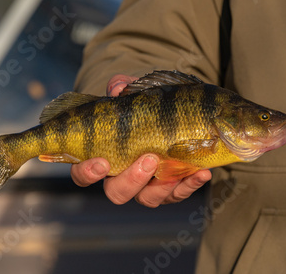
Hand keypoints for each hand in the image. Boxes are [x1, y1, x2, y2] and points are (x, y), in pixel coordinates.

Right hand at [70, 74, 211, 206]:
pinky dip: (190, 185)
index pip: (82, 173)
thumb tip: (118, 88)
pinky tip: (203, 173)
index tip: (101, 163)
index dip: (87, 172)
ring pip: (148, 199)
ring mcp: (147, 185)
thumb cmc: (142, 104)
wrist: (175, 112)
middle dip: (131, 179)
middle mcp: (122, 175)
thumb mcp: (132, 91)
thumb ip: (122, 86)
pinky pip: (178, 194)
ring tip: (175, 165)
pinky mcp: (171, 187)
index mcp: (102, 156)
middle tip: (149, 159)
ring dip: (162, 186)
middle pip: (117, 193)